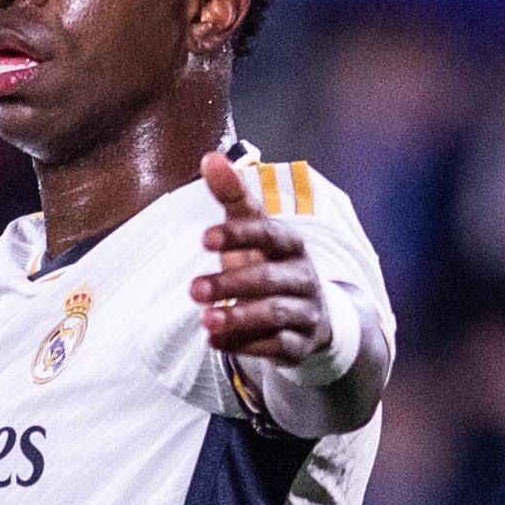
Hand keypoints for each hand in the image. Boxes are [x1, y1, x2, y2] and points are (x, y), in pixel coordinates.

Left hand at [191, 151, 330, 361]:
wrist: (312, 318)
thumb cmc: (269, 266)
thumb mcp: (252, 232)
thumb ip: (233, 196)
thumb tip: (210, 156)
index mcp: (290, 245)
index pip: (270, 234)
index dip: (239, 235)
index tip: (204, 239)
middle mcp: (303, 277)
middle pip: (269, 279)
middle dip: (231, 284)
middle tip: (192, 289)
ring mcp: (305, 312)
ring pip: (275, 315)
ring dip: (239, 317)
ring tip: (204, 321)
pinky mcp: (299, 344)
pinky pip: (276, 347)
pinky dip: (245, 345)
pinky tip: (214, 343)